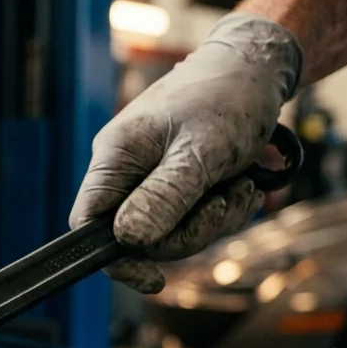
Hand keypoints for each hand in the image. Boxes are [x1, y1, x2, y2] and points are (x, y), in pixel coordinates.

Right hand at [71, 13, 302, 292]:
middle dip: (189, 231)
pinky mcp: (178, 182)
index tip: (153, 278)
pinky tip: (242, 186)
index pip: (89, 224)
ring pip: (171, 232)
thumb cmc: (228, 98)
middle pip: (138, 237)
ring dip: (213, 220)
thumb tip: (128, 239)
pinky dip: (222, 211)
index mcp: (116, 156)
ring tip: (240, 185)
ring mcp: (151, 177)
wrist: (257, 69)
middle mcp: (126, 169)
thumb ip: (165, 195)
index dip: (115, 258)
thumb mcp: (202, 151)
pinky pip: (192, 220)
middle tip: (223, 201)